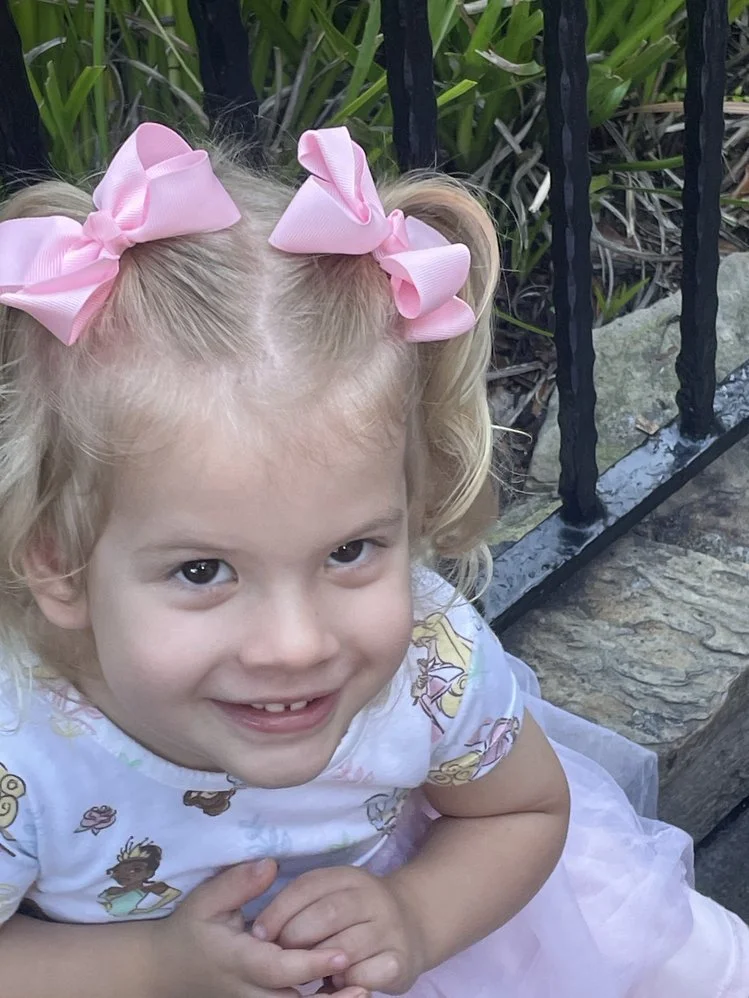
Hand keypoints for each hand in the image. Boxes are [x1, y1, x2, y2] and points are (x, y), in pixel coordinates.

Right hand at [149, 859, 366, 997]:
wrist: (166, 970)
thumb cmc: (190, 929)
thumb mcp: (206, 899)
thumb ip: (238, 883)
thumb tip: (270, 866)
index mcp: (239, 961)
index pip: (279, 968)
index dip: (311, 963)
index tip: (342, 952)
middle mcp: (249, 990)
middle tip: (365, 984)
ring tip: (365, 991)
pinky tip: (347, 991)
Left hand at [252, 867, 425, 994]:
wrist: (414, 921)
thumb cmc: (355, 913)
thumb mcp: (331, 894)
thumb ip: (301, 904)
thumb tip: (260, 931)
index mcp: (349, 876)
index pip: (308, 886)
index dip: (278, 910)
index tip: (257, 933)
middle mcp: (372, 897)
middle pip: (326, 915)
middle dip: (295, 938)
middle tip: (280, 956)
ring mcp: (389, 929)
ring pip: (344, 950)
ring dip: (318, 965)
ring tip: (306, 971)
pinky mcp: (400, 960)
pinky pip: (364, 976)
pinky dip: (344, 983)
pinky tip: (337, 983)